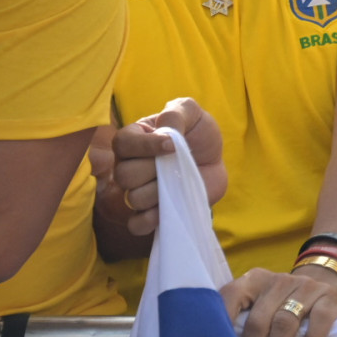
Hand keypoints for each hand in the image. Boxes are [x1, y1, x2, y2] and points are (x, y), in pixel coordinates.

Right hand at [100, 97, 226, 236]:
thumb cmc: (198, 133)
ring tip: (178, 180)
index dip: (146, 146)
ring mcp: (137, 191)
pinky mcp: (149, 214)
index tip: (173, 144)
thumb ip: (176, 112)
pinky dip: (152, 219)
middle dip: (155, 169)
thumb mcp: (191, 112)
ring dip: (161, 191)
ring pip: (133, 198)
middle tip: (176, 163)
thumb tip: (164, 129)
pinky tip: (169, 205)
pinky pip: (136, 224)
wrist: (214, 161)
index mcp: (134, 139)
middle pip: (124, 175)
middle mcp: (128, 166)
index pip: (122, 143)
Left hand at [223, 264, 336, 336]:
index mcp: (254, 280)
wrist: (322, 288)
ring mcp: (306, 286)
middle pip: (258, 320)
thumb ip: (240, 320)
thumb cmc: (280, 308)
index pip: (230, 298)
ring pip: (285, 322)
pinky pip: (319, 319)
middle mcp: (279, 280)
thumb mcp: (259, 306)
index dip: (222, 325)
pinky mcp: (329, 296)